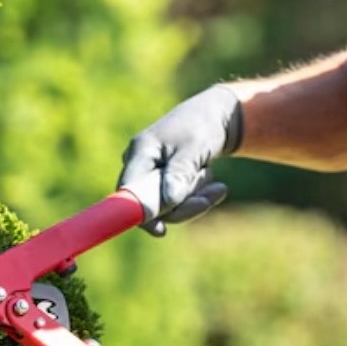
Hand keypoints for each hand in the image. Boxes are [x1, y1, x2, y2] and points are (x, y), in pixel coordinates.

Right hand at [118, 85, 242, 236]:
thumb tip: (169, 201)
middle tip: (212, 198)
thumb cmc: (203, 126)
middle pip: (151, 203)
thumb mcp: (194, 148)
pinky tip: (216, 186)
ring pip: (168, 205)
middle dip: (183, 206)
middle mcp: (140, 164)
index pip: (128, 190)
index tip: (161, 230)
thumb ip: (180, 173)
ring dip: (195, 200)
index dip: (140, 213)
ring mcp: (151, 174)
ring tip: (218, 185)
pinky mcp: (164, 181)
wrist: (216, 115)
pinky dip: (197, 197)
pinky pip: (177, 201)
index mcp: (140, 151)